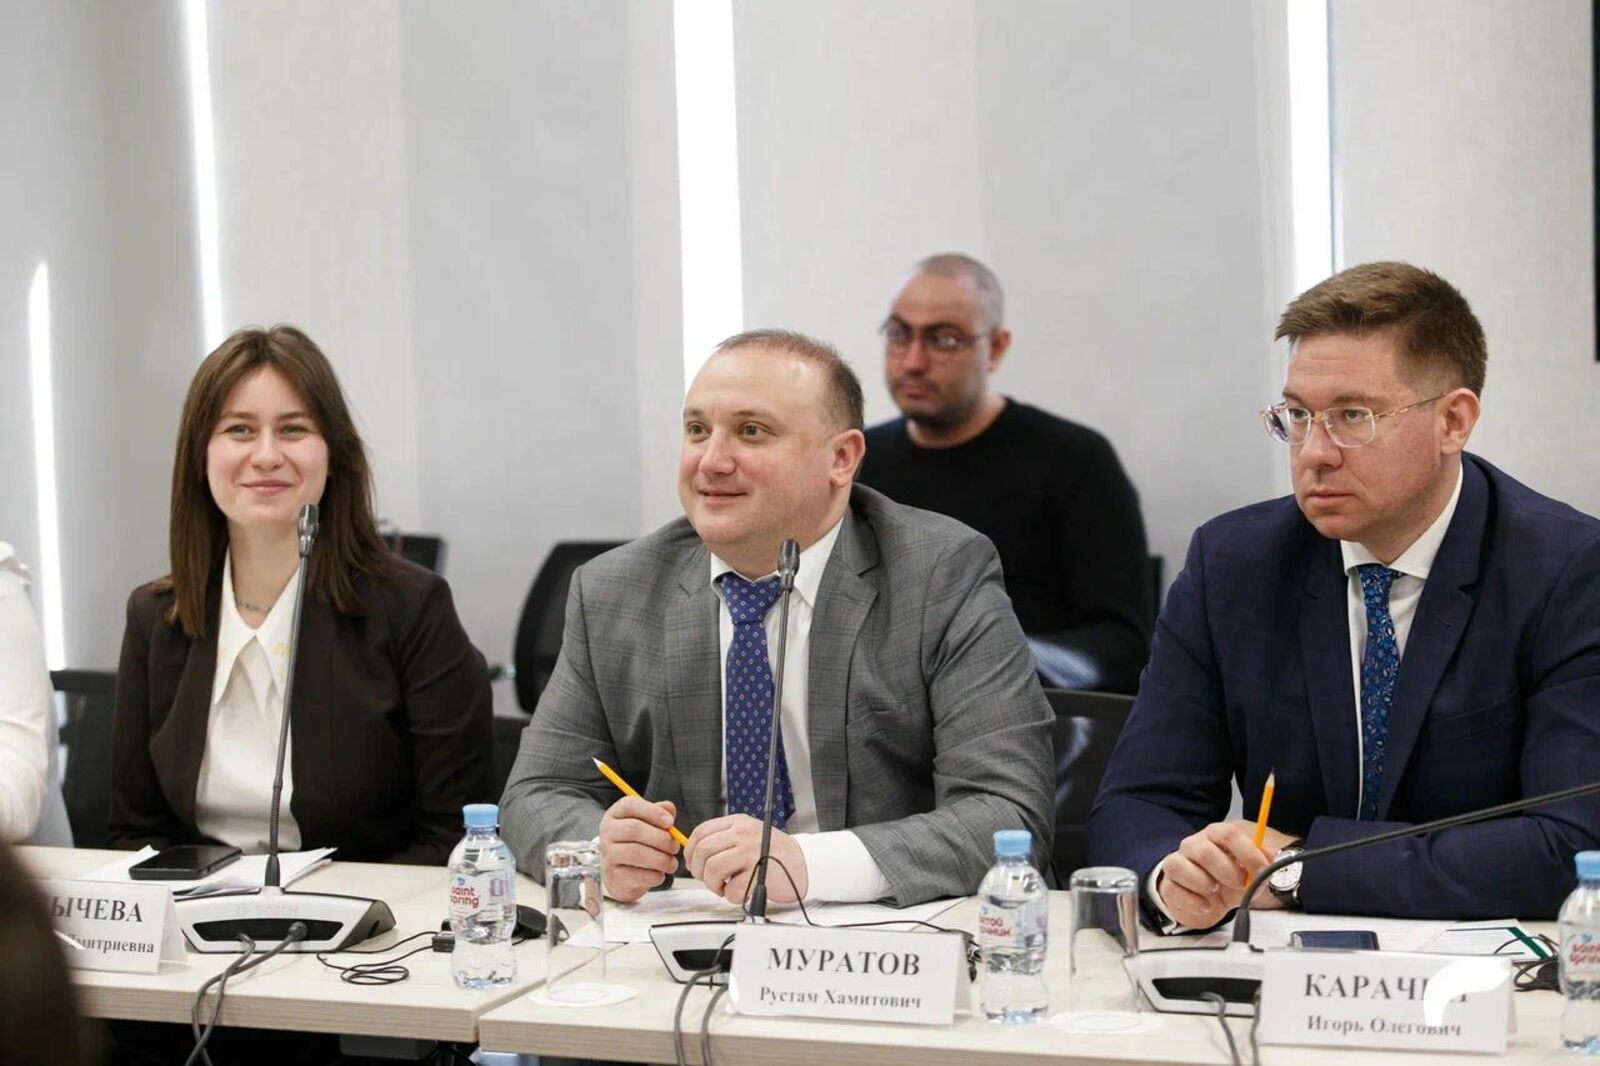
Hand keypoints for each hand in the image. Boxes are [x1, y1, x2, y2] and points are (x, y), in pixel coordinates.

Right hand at [598, 796, 681, 902]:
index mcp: (615, 814)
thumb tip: (669, 809)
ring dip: (660, 858)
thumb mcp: (648, 824)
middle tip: (675, 846)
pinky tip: (660, 874)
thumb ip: (659, 813)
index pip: (629, 805)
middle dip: (661, 838)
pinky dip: (654, 875)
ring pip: (636, 852)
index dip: (652, 812)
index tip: (670, 822)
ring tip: (671, 863)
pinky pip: (637, 874)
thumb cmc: (638, 844)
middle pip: (634, 829)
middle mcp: (608, 832)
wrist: (623, 876)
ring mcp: (608, 855)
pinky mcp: (613, 876)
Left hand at [684, 814, 808, 905]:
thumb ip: (725, 839)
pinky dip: (731, 896)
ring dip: (713, 884)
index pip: (701, 831)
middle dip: (699, 870)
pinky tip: (740, 892)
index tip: (693, 863)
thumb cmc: (774, 853)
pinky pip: (731, 889)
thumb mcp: (749, 834)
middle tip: (707, 879)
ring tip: (723, 887)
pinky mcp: (759, 873)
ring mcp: (751, 852)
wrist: (803, 864)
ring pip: (713, 869)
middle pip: (703, 850)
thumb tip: (695, 854)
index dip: (690, 850)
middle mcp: (743, 834)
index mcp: (738, 823)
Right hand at [1156, 819, 1283, 927]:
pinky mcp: (1169, 885)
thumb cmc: (1231, 878)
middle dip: (1228, 872)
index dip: (1247, 853)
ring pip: (1181, 867)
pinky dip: (1194, 901)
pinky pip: (1174, 890)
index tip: (1262, 870)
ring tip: (1217, 891)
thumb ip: (1265, 859)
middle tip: (1240, 884)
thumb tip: (1273, 855)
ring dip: (1204, 884)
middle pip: (1205, 852)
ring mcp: (1179, 863)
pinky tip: (1207, 905)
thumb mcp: (1254, 868)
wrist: (1210, 898)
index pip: (1229, 834)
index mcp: (1216, 835)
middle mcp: (1194, 845)